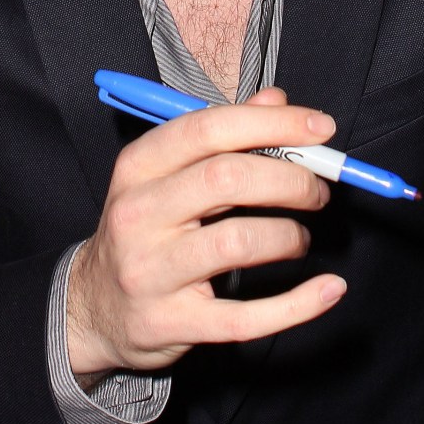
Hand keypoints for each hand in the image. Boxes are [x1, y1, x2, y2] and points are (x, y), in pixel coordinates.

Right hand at [67, 89, 346, 377]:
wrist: (95, 308)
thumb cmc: (145, 231)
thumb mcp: (166, 174)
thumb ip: (222, 135)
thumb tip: (277, 102)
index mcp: (138, 166)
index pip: (209, 128)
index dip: (273, 125)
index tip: (320, 129)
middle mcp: (138, 214)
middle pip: (226, 179)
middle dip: (289, 179)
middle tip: (317, 191)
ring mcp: (151, 271)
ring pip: (238, 242)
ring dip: (289, 236)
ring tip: (299, 238)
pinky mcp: (170, 322)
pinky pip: (246, 317)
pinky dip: (298, 304)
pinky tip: (327, 290)